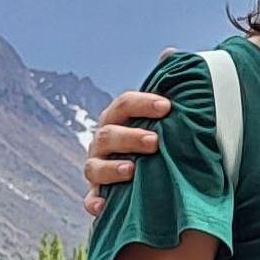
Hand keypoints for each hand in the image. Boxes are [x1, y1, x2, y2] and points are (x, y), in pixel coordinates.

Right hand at [83, 82, 172, 215]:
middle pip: (107, 135)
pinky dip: (94, 202)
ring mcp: (97, 169)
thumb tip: (168, 52)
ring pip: (94, 167)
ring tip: (133, 170)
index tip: (168, 107)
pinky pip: (90, 200)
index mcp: (118, 119)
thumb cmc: (156, 140)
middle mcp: (102, 143)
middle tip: (155, 142)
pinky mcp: (98, 196)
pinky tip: (104, 206)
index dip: (143, 104)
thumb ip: (165, 87)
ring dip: (112, 168)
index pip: (124, 105)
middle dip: (130, 137)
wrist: (150, 177)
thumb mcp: (162, 116)